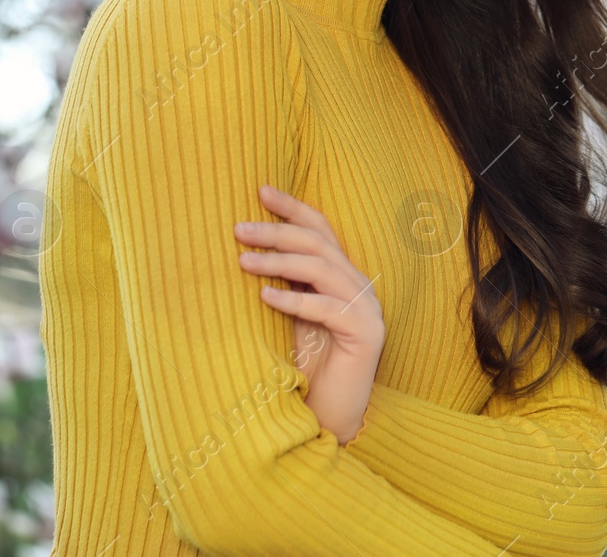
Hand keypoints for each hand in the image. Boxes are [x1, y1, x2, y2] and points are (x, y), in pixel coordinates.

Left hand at [234, 184, 384, 444]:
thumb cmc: (305, 366)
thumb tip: (246, 248)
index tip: (259, 190)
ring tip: (243, 262)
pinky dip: (293, 299)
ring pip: (321, 269)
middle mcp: (360, 286)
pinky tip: (265, 296)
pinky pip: (326, 308)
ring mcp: (368, 309)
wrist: (332, 415)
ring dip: (278, 261)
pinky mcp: (368, 335)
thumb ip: (284, 282)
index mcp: (343, 276)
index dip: (292, 207)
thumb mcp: (291, 315)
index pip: (320, 228)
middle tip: (238, 229)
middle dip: (276, 231)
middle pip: (318, 243)